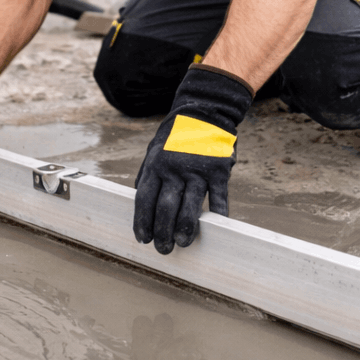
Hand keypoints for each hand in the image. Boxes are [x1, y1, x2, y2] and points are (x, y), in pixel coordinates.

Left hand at [133, 64, 252, 253]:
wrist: (204, 111)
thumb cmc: (176, 137)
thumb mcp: (155, 151)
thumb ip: (148, 176)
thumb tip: (141, 205)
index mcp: (156, 165)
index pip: (144, 199)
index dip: (142, 221)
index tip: (143, 239)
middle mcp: (174, 168)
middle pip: (166, 206)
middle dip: (163, 231)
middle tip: (164, 248)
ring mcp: (197, 169)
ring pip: (190, 205)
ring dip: (186, 227)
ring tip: (183, 243)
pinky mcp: (218, 169)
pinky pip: (218, 196)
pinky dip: (218, 213)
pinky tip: (216, 226)